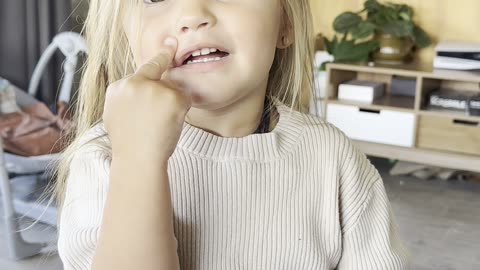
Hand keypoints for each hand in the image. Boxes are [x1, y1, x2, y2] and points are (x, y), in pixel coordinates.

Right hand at [103, 37, 190, 162]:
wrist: (138, 160)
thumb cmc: (130, 145)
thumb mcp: (117, 116)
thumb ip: (128, 97)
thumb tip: (140, 88)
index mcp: (119, 88)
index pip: (142, 69)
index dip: (160, 56)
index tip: (172, 42)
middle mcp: (134, 83)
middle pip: (158, 75)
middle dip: (165, 84)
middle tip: (164, 95)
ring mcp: (153, 89)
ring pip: (172, 89)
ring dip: (172, 106)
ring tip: (159, 126)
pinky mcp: (172, 97)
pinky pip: (184, 99)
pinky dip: (182, 112)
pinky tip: (170, 124)